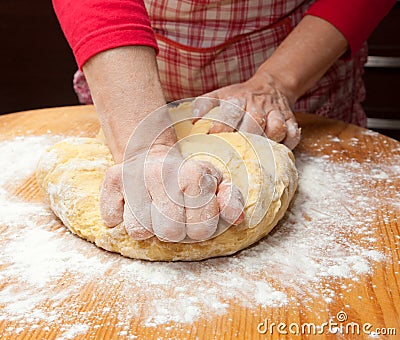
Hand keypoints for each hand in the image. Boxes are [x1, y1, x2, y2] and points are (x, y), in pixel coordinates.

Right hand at [99, 144, 244, 241]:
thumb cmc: (189, 178)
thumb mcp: (216, 184)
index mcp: (192, 174)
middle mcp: (160, 172)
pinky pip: (113, 220)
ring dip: (149, 227)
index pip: (200, 230)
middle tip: (176, 215)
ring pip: (139, 230)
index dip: (200, 228)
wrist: (154, 155)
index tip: (197, 214)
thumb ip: (231, 201)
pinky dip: (123, 219)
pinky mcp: (110, 182)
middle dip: (175, 231)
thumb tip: (237, 219)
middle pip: (168, 233)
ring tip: (156, 210)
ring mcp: (132, 175)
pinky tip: (134, 205)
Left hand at [192, 71, 300, 149]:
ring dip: (268, 141)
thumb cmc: (241, 97)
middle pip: (254, 121)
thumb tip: (192, 121)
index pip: (230, 112)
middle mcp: (257, 105)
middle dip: (246, 137)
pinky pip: (293, 134)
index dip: (221, 127)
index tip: (213, 139)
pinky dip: (287, 143)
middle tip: (237, 152)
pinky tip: (278, 149)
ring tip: (259, 152)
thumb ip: (205, 105)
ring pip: (276, 128)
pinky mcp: (291, 120)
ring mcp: (276, 112)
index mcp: (238, 99)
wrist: (271, 86)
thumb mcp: (221, 94)